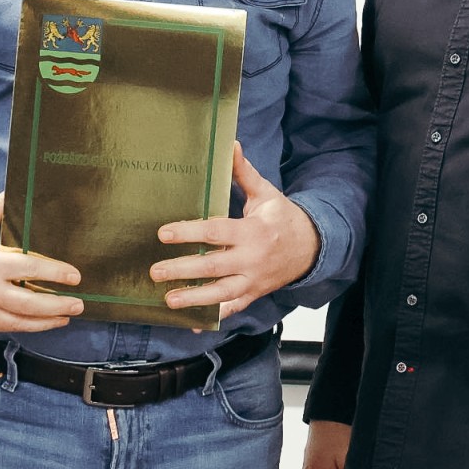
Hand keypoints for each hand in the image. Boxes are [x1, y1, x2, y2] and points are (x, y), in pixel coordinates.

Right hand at [0, 193, 83, 333]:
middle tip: (79, 303)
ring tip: (67, 317)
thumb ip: (1, 207)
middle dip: (57, 305)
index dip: (54, 273)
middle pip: (28, 303)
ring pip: (19, 322)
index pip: (28, 270)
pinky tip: (42, 322)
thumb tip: (20, 188)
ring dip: (46, 321)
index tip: (74, 275)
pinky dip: (27, 326)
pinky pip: (6, 327)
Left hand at [150, 142, 318, 317]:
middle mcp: (252, 259)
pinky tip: (192, 323)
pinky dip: (213, 318)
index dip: (189, 233)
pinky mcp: (254, 294)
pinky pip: (232, 309)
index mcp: (253, 231)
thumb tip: (230, 144)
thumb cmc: (284, 218)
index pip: (216, 232)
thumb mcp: (266, 194)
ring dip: (194, 299)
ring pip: (221, 293)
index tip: (163, 233)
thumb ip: (244, 173)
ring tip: (168, 300)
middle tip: (155, 272)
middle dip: (183, 270)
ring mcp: (253, 280)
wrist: (312, 249)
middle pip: (213, 266)